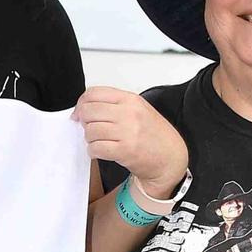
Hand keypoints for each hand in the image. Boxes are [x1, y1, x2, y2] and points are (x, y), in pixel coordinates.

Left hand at [72, 87, 188, 193]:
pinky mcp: (125, 151)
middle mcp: (129, 113)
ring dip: (89, 138)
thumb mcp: (138, 110)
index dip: (82, 103)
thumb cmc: (154, 135)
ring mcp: (127, 132)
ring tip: (99, 141)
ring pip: (90, 130)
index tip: (80, 112)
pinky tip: (100, 151)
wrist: (171, 157)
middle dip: (84, 121)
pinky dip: (93, 151)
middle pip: (89, 110)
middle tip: (89, 128)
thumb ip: (114, 105)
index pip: (94, 93)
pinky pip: (96, 148)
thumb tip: (85, 107)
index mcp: (130, 100)